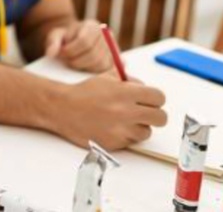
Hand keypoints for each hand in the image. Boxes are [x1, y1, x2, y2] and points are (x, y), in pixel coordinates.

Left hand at [45, 20, 113, 72]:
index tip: (61, 54)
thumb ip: (52, 42)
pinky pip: (106, 70)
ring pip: (100, 64)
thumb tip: (51, 53)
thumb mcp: (55, 36)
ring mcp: (113, 48)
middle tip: (66, 62)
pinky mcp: (115, 60)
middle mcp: (106, 35)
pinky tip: (84, 70)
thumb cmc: (64, 39)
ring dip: (84, 68)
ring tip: (73, 64)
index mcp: (92, 25)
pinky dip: (94, 72)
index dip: (71, 51)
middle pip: (93, 54)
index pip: (84, 41)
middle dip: (77, 61)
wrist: (74, 42)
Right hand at [52, 72, 166, 149]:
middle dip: (153, 114)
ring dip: (138, 127)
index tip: (149, 100)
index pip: (159, 97)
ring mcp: (121, 129)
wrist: (61, 108)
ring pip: (146, 132)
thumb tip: (143, 86)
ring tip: (122, 121)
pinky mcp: (114, 143)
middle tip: (142, 113)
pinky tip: (111, 128)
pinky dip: (124, 136)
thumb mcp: (105, 79)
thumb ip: (127, 80)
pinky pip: (130, 141)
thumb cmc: (82, 93)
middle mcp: (126, 111)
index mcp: (126, 92)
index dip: (155, 99)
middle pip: (161, 118)